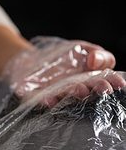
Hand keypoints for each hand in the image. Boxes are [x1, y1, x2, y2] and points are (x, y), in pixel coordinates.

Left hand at [4, 37, 124, 105]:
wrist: (32, 59)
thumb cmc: (63, 57)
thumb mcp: (83, 49)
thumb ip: (97, 54)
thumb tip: (95, 60)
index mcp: (89, 79)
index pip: (104, 81)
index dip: (112, 82)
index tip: (118, 83)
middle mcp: (74, 89)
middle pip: (87, 90)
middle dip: (95, 89)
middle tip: (102, 88)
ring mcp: (56, 93)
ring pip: (66, 95)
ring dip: (73, 94)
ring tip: (79, 90)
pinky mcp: (36, 95)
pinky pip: (41, 99)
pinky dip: (46, 100)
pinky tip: (51, 100)